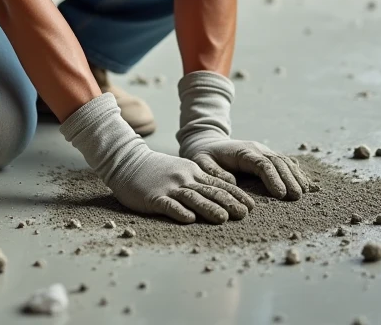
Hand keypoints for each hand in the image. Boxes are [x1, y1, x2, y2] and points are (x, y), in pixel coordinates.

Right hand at [60, 92, 253, 223]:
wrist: (128, 161)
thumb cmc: (156, 169)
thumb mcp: (182, 169)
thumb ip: (201, 180)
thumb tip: (225, 190)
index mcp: (193, 172)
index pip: (219, 185)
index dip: (236, 196)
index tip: (252, 207)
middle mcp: (184, 178)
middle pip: (210, 191)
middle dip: (229, 203)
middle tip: (245, 215)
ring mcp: (169, 187)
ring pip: (193, 198)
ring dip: (209, 208)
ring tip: (224, 218)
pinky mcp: (154, 197)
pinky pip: (168, 205)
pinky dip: (180, 211)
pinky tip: (189, 220)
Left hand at [177, 71, 310, 200]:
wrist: (208, 144)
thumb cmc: (204, 157)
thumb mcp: (201, 163)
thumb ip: (213, 172)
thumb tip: (232, 181)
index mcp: (242, 151)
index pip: (262, 163)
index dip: (273, 178)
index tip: (281, 194)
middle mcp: (256, 148)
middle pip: (277, 162)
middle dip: (288, 179)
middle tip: (297, 197)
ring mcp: (263, 150)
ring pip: (283, 160)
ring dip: (295, 175)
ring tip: (303, 192)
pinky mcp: (267, 155)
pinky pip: (285, 161)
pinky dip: (295, 171)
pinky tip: (304, 182)